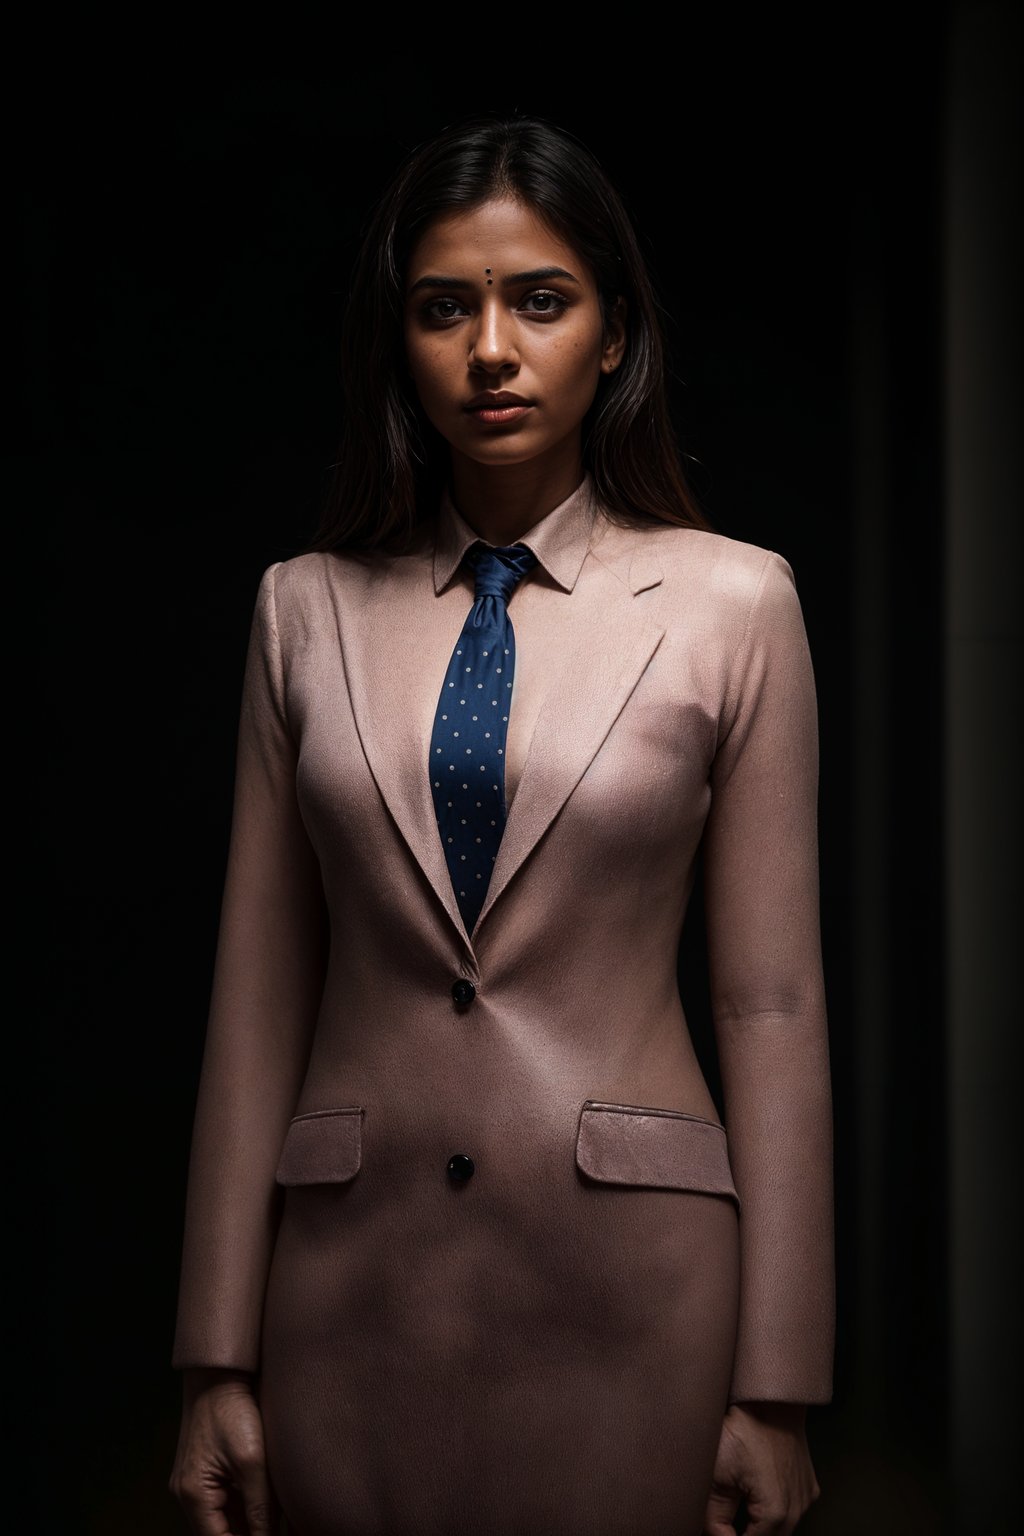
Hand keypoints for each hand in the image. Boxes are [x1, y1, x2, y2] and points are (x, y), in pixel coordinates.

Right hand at [169, 1368, 280, 1535]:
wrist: (218, 1375)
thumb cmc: (232, 1410)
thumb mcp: (253, 1462)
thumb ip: (261, 1508)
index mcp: (194, 1495)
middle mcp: (187, 1495)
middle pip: (219, 1534)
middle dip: (248, 1534)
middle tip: (278, 1529)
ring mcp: (193, 1484)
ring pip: (223, 1520)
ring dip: (247, 1524)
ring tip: (275, 1519)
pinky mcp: (203, 1473)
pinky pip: (223, 1503)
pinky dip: (243, 1508)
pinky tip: (266, 1505)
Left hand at [703, 1401, 820, 1534]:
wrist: (769, 1397)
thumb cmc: (742, 1429)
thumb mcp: (717, 1476)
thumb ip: (714, 1518)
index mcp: (776, 1513)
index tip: (716, 1531)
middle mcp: (797, 1509)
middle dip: (745, 1535)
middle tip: (724, 1524)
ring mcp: (806, 1496)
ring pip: (781, 1529)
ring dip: (759, 1526)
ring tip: (737, 1509)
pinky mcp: (808, 1483)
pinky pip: (792, 1509)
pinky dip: (774, 1511)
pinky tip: (756, 1496)